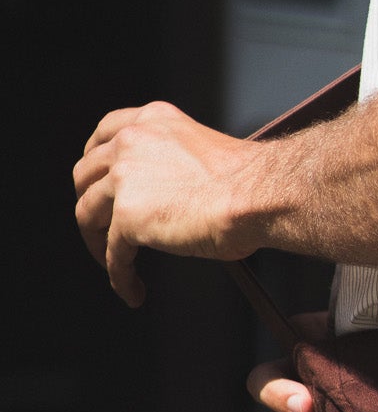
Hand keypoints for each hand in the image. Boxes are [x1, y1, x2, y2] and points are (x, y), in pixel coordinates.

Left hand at [74, 101, 257, 306]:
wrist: (259, 195)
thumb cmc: (249, 182)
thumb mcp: (201, 152)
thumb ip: (172, 163)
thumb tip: (165, 196)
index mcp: (152, 121)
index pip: (104, 133)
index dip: (94, 161)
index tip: (97, 180)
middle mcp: (131, 142)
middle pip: (85, 175)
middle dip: (90, 204)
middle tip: (103, 228)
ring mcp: (124, 179)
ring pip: (87, 214)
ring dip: (97, 243)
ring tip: (117, 266)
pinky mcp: (127, 216)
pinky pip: (113, 254)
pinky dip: (120, 276)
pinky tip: (133, 290)